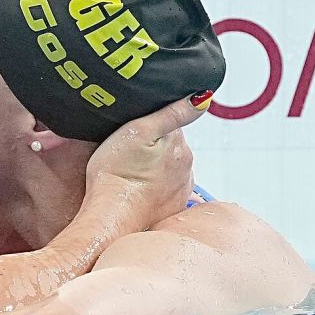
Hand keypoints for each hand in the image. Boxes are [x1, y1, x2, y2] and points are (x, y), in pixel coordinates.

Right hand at [86, 92, 210, 226]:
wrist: (111, 217)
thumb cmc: (117, 174)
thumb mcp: (139, 130)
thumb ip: (173, 112)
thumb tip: (203, 97)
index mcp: (180, 145)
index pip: (170, 123)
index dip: (148, 125)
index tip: (131, 136)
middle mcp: (186, 166)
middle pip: (169, 147)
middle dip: (152, 148)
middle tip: (127, 156)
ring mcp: (180, 189)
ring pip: (167, 169)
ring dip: (153, 169)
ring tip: (129, 174)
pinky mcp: (171, 207)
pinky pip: (164, 190)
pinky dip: (152, 188)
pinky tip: (135, 190)